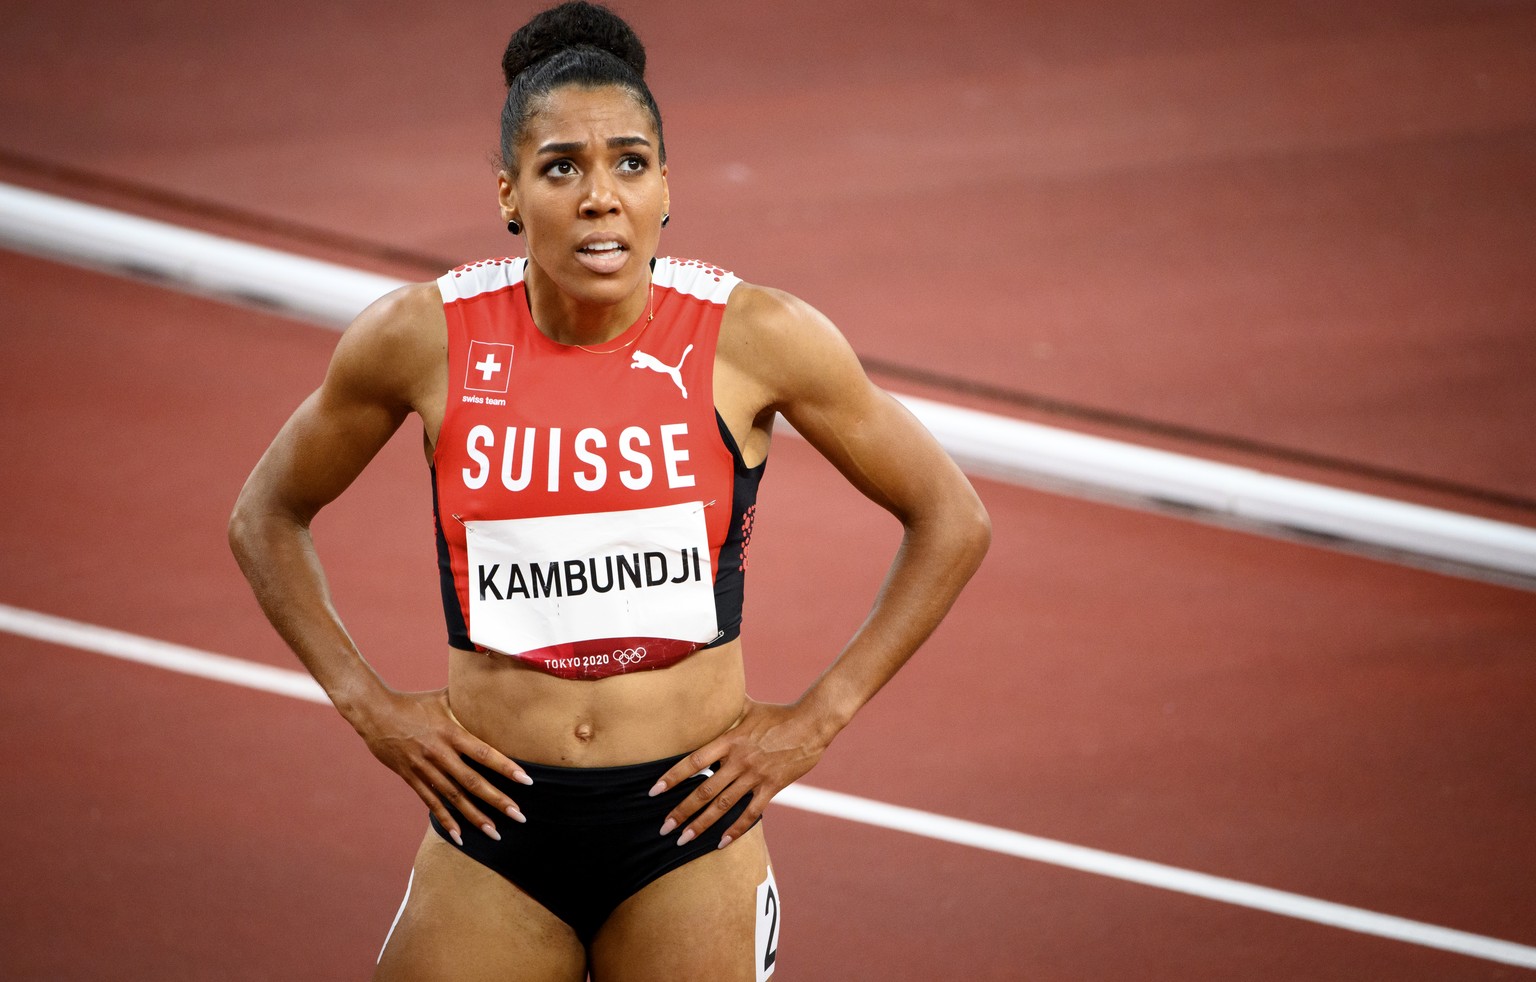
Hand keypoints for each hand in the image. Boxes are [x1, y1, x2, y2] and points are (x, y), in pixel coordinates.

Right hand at [351, 687, 531, 845]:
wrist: (374, 713)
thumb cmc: (413, 702)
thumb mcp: (442, 697)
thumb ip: (467, 698)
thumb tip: (492, 688)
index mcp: (450, 732)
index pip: (484, 753)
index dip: (505, 768)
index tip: (526, 780)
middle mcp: (439, 753)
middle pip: (472, 782)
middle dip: (497, 801)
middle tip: (519, 817)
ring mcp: (424, 768)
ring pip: (454, 797)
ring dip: (475, 817)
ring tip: (495, 833)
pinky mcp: (410, 778)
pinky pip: (431, 802)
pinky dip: (446, 820)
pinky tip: (460, 836)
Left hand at [650, 698, 832, 848]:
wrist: (811, 724)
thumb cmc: (778, 713)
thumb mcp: (748, 707)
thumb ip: (726, 707)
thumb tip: (708, 691)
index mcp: (729, 740)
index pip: (694, 762)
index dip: (672, 777)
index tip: (654, 791)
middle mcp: (739, 760)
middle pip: (704, 790)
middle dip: (682, 811)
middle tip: (663, 827)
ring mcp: (755, 775)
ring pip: (723, 805)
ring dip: (702, 824)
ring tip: (684, 839)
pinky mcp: (772, 787)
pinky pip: (751, 813)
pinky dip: (736, 829)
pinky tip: (721, 842)